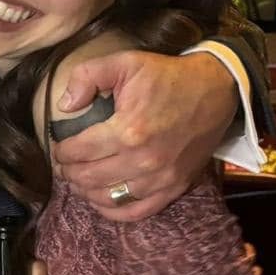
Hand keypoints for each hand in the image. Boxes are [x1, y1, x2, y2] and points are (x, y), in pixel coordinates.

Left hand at [53, 50, 235, 219]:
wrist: (216, 89)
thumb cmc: (168, 76)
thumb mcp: (125, 62)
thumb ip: (87, 76)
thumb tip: (64, 106)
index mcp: (128, 130)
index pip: (78, 153)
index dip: (61, 152)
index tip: (59, 147)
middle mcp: (143, 161)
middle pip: (88, 179)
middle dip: (69, 173)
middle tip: (65, 164)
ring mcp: (160, 179)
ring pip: (107, 199)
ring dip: (86, 192)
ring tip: (80, 180)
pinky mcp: (174, 188)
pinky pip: (135, 212)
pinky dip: (112, 211)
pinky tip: (101, 199)